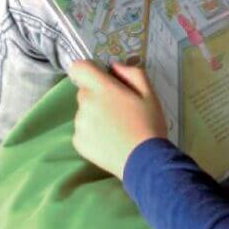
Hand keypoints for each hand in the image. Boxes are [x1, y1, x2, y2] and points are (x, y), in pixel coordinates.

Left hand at [68, 60, 167, 179]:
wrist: (144, 161)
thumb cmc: (149, 124)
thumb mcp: (149, 93)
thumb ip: (131, 73)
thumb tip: (115, 67)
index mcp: (102, 89)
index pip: (78, 68)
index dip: (89, 70)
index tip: (101, 79)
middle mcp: (85, 104)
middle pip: (85, 91)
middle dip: (99, 96)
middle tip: (119, 109)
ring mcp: (80, 124)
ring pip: (84, 112)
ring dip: (96, 115)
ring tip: (117, 128)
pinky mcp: (78, 142)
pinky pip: (83, 130)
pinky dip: (93, 133)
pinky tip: (110, 140)